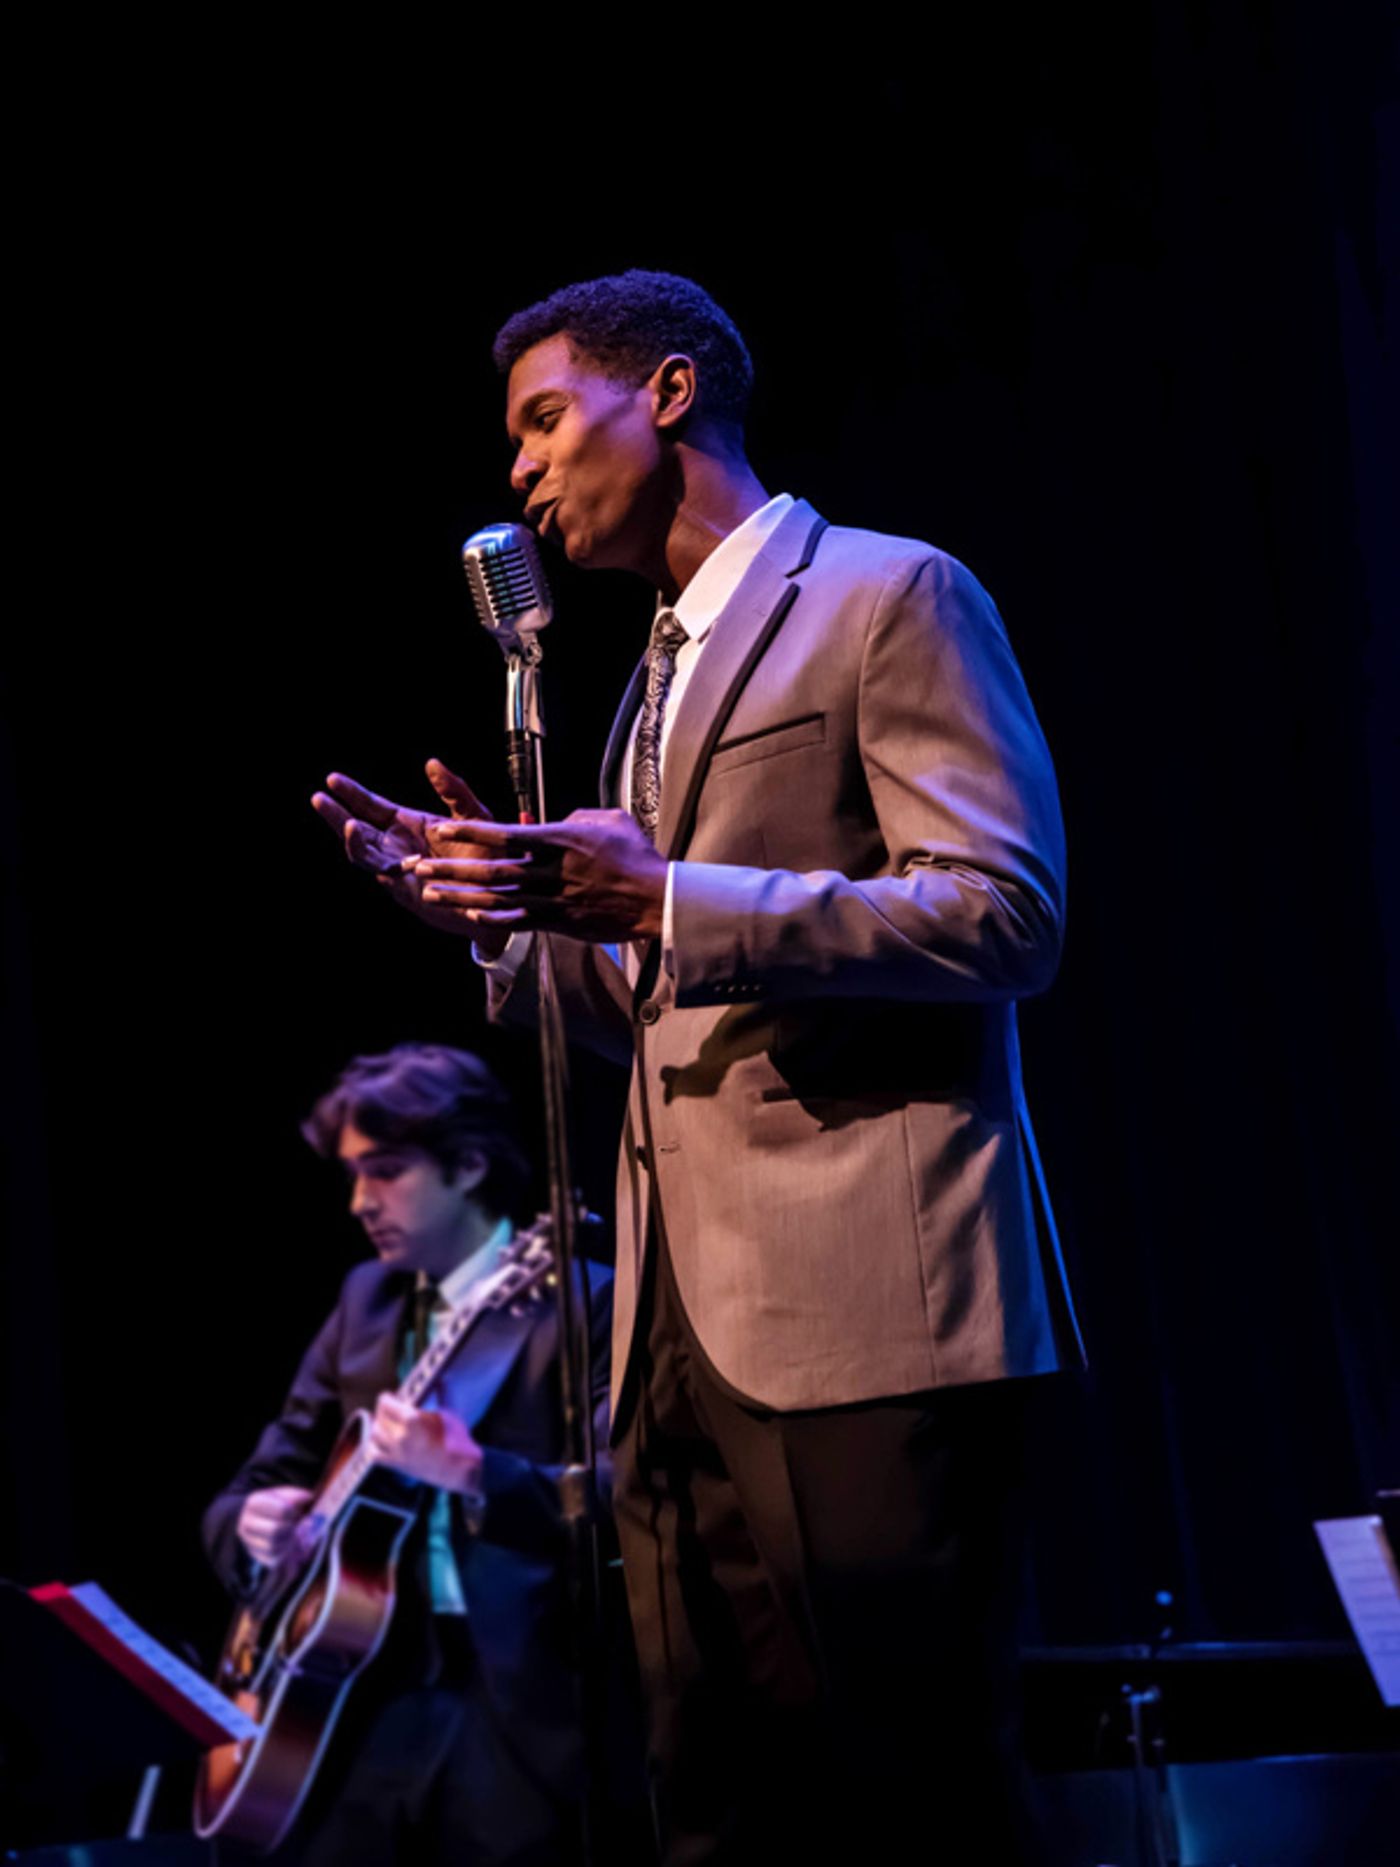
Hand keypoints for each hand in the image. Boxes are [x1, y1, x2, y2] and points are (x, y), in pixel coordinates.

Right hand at [236, 1485, 313, 1566]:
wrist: (259, 1517)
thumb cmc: (276, 1504)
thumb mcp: (285, 1494)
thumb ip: (297, 1496)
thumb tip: (308, 1499)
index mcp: (254, 1502)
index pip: (282, 1511)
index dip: (294, 1513)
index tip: (296, 1513)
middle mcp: (247, 1522)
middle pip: (275, 1531)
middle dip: (291, 1529)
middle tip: (298, 1526)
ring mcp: (248, 1541)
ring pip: (273, 1547)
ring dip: (289, 1542)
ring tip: (295, 1534)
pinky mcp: (255, 1555)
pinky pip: (273, 1560)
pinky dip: (286, 1553)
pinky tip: (290, 1544)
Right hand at [310, 760, 509, 954]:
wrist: (505, 894)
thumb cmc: (488, 854)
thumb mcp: (474, 815)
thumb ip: (454, 790)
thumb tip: (431, 762)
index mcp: (409, 824)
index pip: (373, 806)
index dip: (352, 793)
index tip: (333, 779)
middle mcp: (398, 846)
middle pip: (358, 828)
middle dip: (337, 815)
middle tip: (319, 797)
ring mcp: (400, 869)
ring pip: (365, 855)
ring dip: (354, 841)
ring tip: (347, 824)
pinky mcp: (407, 891)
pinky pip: (387, 876)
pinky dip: (380, 864)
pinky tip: (382, 858)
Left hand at [368, 1393, 485, 1494]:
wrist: (460, 1468)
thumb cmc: (457, 1439)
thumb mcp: (448, 1412)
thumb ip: (440, 1395)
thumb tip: (440, 1380)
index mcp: (412, 1419)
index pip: (386, 1404)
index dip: (386, 1398)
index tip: (389, 1396)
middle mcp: (400, 1435)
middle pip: (379, 1418)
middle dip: (382, 1411)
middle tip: (388, 1408)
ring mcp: (397, 1452)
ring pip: (374, 1435)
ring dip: (377, 1426)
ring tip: (384, 1423)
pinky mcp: (398, 1465)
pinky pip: (375, 1456)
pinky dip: (373, 1447)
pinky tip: (380, 1442)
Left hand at [414, 809, 666, 944]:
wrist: (656, 900)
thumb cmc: (636, 858)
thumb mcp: (610, 821)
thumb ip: (578, 816)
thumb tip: (559, 819)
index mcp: (560, 841)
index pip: (505, 834)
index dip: (470, 832)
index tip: (442, 828)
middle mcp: (550, 871)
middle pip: (491, 870)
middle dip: (450, 868)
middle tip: (418, 866)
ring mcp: (552, 899)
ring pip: (497, 898)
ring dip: (459, 896)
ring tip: (429, 893)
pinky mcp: (559, 921)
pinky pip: (520, 921)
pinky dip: (494, 919)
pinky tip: (471, 916)